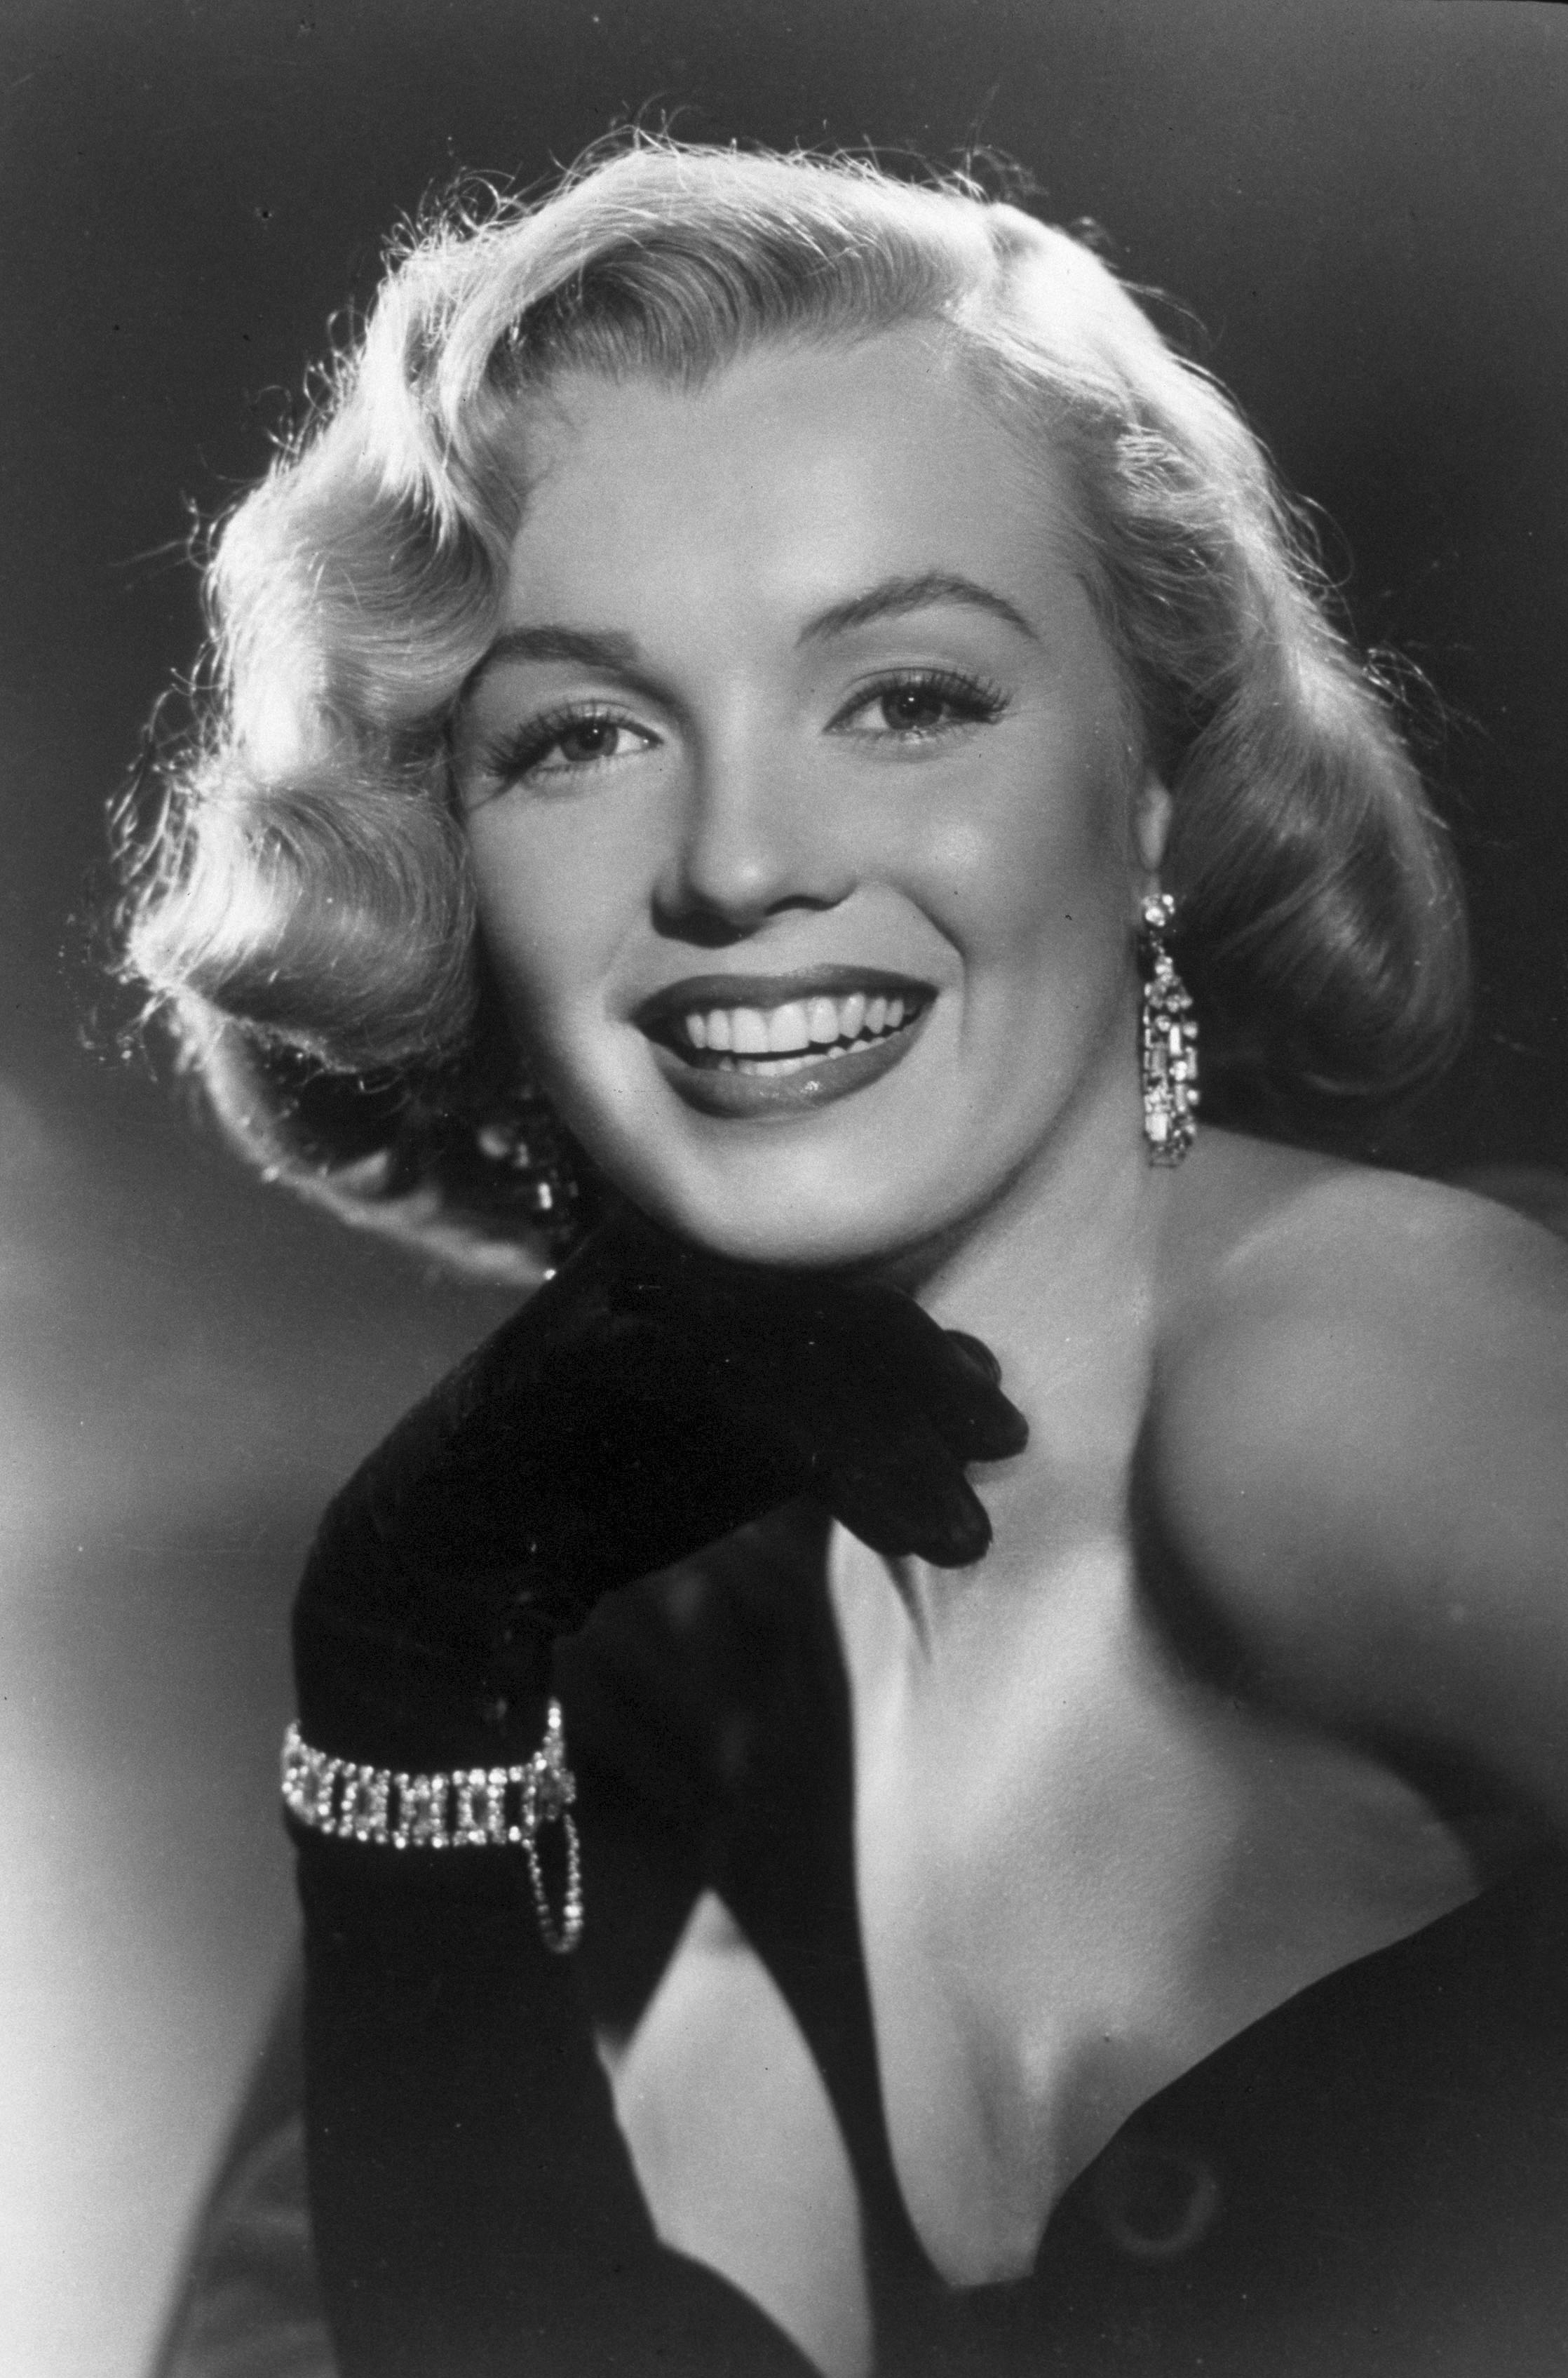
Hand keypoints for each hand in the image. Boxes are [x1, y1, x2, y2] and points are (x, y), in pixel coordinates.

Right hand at [292, 1207, 1026, 1772]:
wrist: (451, 1551)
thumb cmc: (599, 1486)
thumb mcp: (742, 1433)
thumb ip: (838, 1399)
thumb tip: (974, 1373)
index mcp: (691, 1250)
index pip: (836, 1287)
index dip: (924, 1351)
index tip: (998, 1413)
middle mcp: (660, 1246)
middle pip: (833, 1310)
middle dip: (928, 1387)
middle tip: (1006, 1446)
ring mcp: (625, 1290)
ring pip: (804, 1356)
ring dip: (898, 1446)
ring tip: (963, 1529)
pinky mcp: (601, 1347)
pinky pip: (753, 1396)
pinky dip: (843, 1466)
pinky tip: (901, 1524)